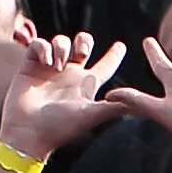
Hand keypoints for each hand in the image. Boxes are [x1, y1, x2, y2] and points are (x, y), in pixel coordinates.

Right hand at [0, 29, 126, 159]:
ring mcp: (49, 69)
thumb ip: (115, 107)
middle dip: (84, 41)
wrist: (29, 131)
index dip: (114, 55)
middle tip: (83, 51)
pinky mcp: (30, 65)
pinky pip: (39, 44)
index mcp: (85, 86)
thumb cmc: (61, 126)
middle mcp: (69, 75)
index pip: (104, 67)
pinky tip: (45, 62)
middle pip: (82, 47)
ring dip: (62, 46)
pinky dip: (43, 48)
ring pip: (61, 42)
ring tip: (58, 64)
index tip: (122, 45)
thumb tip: (142, 106)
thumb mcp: (91, 115)